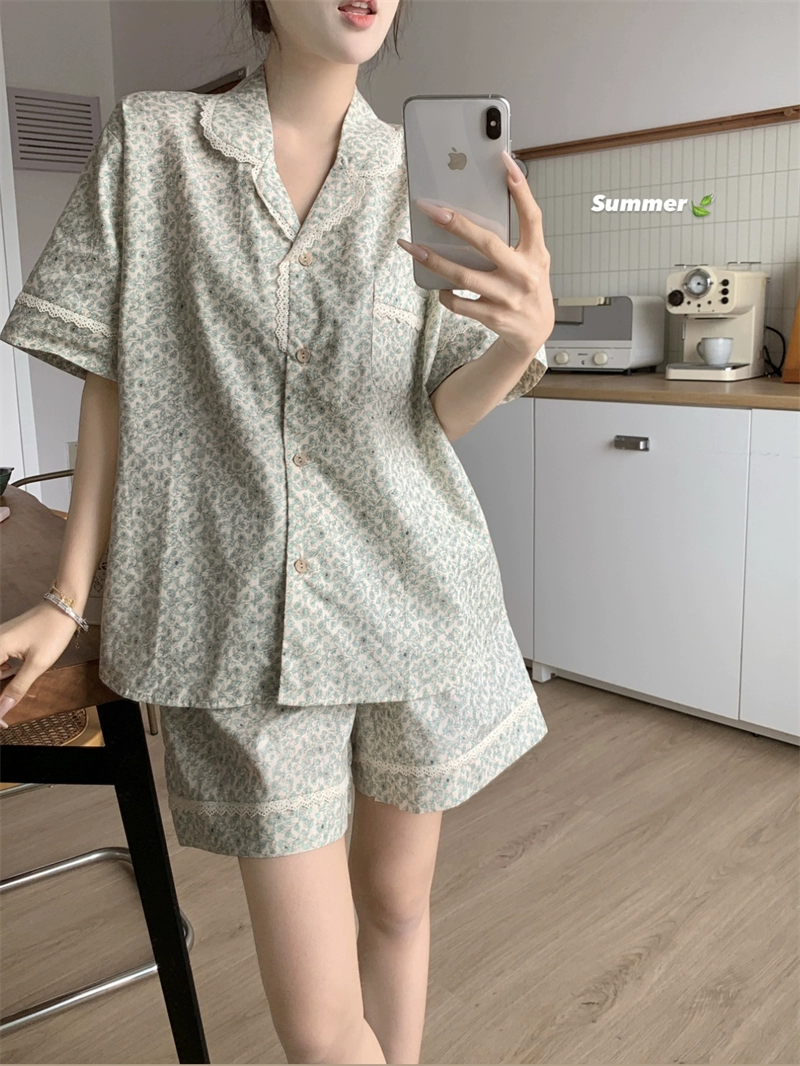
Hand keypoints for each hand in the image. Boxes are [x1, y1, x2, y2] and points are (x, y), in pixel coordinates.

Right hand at [0, 602, 80, 727]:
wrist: (63, 606)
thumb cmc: (52, 632)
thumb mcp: (37, 664)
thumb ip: (18, 688)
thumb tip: (2, 710)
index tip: (2, 719)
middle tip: (5, 712)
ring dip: (0, 682)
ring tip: (13, 691)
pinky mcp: (3, 640)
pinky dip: (2, 672)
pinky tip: (12, 673)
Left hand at [397, 150, 554, 357]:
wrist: (534, 332)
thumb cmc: (527, 287)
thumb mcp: (533, 261)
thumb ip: (515, 238)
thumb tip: (476, 210)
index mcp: (536, 254)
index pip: (532, 217)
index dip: (520, 190)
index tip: (505, 162)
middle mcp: (524, 275)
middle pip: (488, 245)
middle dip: (458, 225)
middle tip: (432, 210)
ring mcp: (508, 298)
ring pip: (464, 277)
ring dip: (435, 261)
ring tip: (413, 247)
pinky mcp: (493, 317)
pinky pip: (460, 303)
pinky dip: (445, 293)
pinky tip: (438, 285)